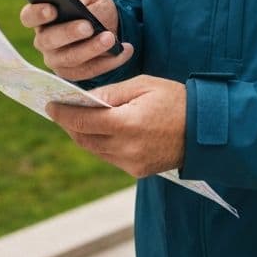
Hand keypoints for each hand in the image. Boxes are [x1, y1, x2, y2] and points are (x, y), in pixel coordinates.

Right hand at [20, 0, 134, 81]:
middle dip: (69, 33)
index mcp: (42, 17)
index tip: (53, 9)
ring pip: (70, 59)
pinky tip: (124, 50)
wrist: (111, 23)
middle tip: (88, 26)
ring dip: (92, 49)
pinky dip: (109, 61)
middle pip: (49, 40)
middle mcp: (44, 41)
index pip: (29, 16)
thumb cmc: (93, 6)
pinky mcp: (74, 74)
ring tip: (110, 38)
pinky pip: (89, 71)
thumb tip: (77, 0)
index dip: (37, 14)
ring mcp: (57, 60)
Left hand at [46, 75, 186, 177]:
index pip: (82, 121)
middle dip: (70, 124)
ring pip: (95, 150)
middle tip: (62, 111)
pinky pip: (110, 157)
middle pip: (84, 138)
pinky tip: (104, 131)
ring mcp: (131, 163)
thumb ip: (112, 94)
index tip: (51, 106)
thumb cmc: (175, 100)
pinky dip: (102, 144)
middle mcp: (125, 148)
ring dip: (84, 135)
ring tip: (81, 119)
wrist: (205, 130)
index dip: (63, 114)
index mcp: (126, 124)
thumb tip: (85, 100)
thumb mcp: (144, 85)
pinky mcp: (137, 171)